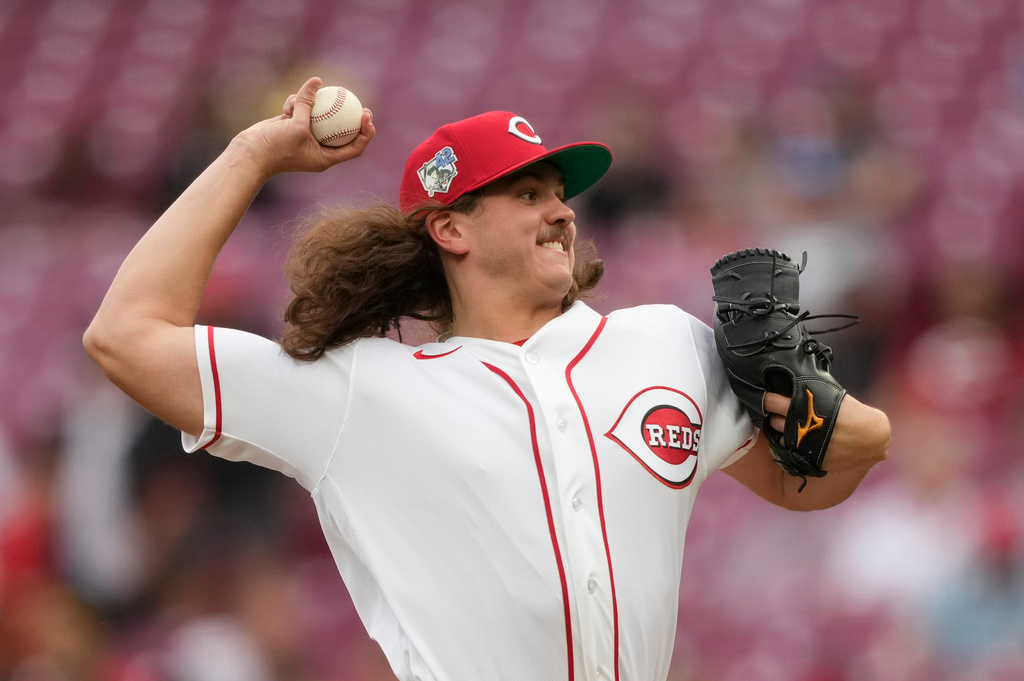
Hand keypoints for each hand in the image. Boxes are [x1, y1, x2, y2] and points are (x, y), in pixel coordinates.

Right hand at [233, 77, 375, 180]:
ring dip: (310, 106)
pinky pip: (302, 111)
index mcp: (326, 157)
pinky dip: (296, 105)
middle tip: (357, 101)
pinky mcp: (293, 126)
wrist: (249, 153)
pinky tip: (287, 106)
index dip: (365, 132)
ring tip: (304, 100)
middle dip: (350, 116)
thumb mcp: (296, 125)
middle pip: (342, 131)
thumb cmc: (276, 147)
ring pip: (319, 116)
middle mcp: (319, 148)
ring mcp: (306, 137)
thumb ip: (308, 103)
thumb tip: (317, 81)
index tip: (366, 115)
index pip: (354, 147)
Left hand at [763, 392, 889, 471]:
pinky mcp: (808, 460)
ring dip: (783, 432)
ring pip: (781, 438)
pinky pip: (792, 452)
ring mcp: (803, 446)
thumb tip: (794, 388)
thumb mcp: (830, 396)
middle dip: (775, 416)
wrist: (872, 438)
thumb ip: (810, 395)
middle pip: (773, 421)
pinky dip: (794, 446)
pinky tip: (799, 440)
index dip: (767, 399)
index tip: (766, 399)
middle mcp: (800, 428)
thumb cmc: (853, 413)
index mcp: (804, 408)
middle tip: (779, 413)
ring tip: (791, 427)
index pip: (772, 402)